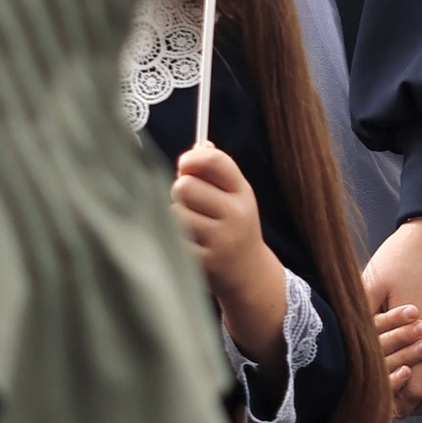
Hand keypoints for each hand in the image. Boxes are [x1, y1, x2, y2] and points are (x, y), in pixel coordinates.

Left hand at [172, 142, 289, 356]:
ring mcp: (220, 240)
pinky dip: (174, 239)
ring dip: (176, 218)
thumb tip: (200, 147)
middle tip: (189, 203)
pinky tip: (190, 245)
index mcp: (242, 193)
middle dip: (180, 192)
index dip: (191, 159)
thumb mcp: (236, 197)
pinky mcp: (204, 262)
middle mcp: (235, 214)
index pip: (214, 161)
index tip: (185, 165)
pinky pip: (173, 238)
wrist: (249, 275)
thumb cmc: (234, 228)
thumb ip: (217, 172)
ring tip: (191, 227)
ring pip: (175, 213)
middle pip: (185, 186)